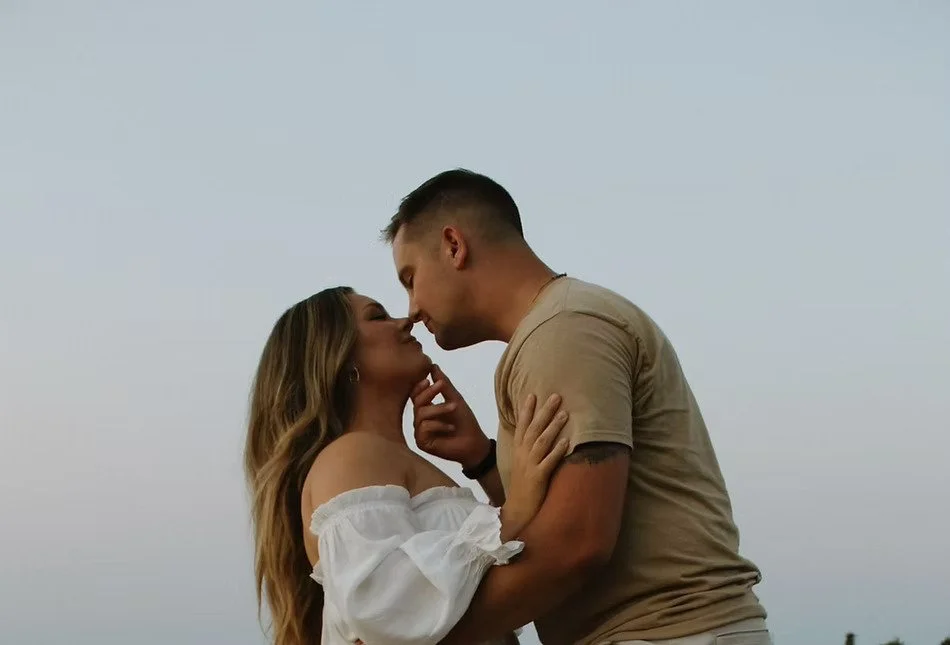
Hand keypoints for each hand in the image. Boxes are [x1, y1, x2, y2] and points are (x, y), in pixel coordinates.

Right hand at [412, 365, 491, 469]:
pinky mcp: (422, 443)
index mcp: (426, 409)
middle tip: (441, 386)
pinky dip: (439, 425)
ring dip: (439, 408)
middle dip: (429, 392)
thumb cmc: (465, 422)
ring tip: (454, 408)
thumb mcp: (455, 399)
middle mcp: (420, 420)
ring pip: (421, 414)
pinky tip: (451, 428)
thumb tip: (433, 366)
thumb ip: (444, 385)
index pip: (416, 395)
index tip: (428, 378)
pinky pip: (424, 428)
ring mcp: (420, 432)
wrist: (474, 443)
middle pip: (416, 402)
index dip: (419, 386)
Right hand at [499, 393, 569, 540]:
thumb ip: (529, 451)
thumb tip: (539, 438)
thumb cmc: (523, 488)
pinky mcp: (538, 478)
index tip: (533, 395)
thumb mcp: (523, 466)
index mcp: (518, 451)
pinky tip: (567, 441)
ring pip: (542, 442)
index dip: (527, 411)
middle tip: (556, 396)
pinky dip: (557, 451)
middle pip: (534, 429)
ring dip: (553, 427)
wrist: (517, 512)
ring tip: (565, 413)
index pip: (522, 426)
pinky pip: (549, 462)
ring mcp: (530, 466)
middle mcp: (522, 455)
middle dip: (545, 412)